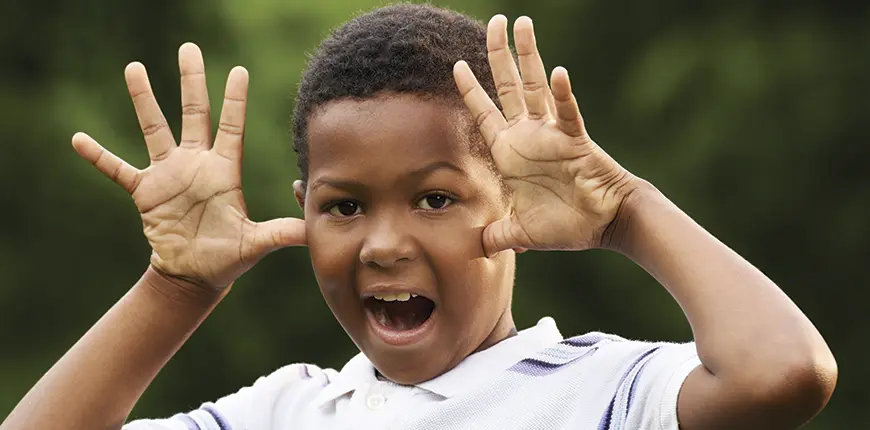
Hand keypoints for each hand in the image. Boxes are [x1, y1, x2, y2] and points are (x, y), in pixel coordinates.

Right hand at [72, 43, 304, 290]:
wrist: (195, 275)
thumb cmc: (228, 258)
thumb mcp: (257, 244)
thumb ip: (283, 233)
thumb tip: (314, 232)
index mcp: (224, 171)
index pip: (232, 127)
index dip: (234, 100)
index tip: (239, 70)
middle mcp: (196, 164)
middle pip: (194, 113)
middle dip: (192, 81)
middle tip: (189, 49)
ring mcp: (169, 175)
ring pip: (155, 128)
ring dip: (145, 100)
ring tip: (134, 67)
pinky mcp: (145, 191)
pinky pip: (117, 169)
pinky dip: (98, 156)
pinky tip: (78, 139)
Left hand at [454, 15, 638, 256]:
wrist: (603, 226)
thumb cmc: (566, 226)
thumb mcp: (520, 233)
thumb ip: (496, 235)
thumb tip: (476, 249)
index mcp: (510, 154)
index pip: (484, 114)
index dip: (470, 90)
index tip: (456, 65)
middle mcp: (528, 136)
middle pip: (508, 86)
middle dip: (498, 54)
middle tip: (494, 21)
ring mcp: (551, 134)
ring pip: (536, 86)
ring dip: (528, 55)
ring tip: (523, 23)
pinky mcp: (575, 140)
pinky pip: (568, 113)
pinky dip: (564, 94)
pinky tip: (559, 72)